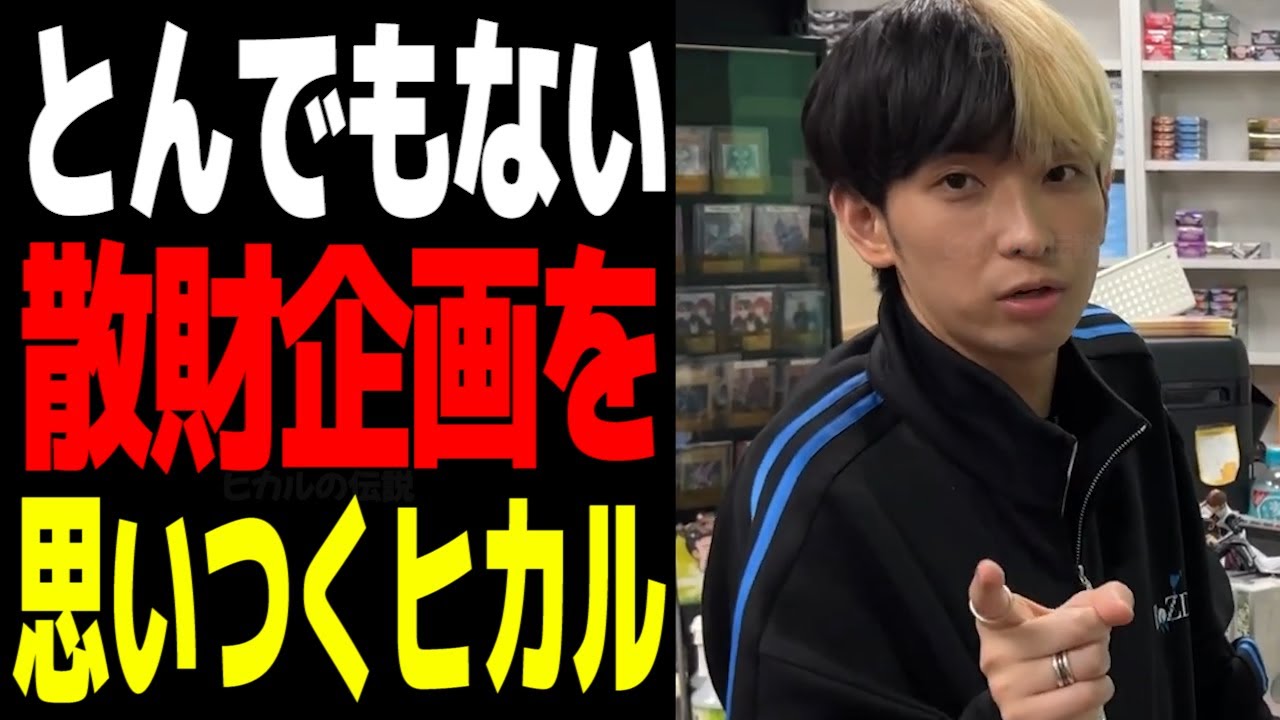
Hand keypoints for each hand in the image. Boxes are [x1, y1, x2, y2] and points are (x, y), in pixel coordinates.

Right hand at [968, 560, 1134, 719]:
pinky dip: (1098, 690)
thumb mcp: (1076, 617)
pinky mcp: (1024, 716)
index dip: (988, 583)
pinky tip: (1078, 690)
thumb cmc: (1059, 652)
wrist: (1053, 704)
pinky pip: (1087, 694)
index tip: (989, 570)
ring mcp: (1006, 687)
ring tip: (1078, 669)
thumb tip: (1119, 607)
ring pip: (1086, 662)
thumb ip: (1099, 601)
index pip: (989, 599)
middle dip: (1095, 633)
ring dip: (1098, 665)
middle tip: (1080, 642)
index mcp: (999, 619)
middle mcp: (995, 652)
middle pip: (1075, 626)